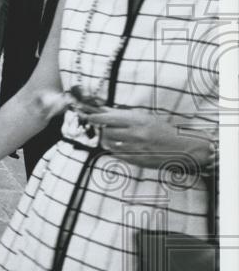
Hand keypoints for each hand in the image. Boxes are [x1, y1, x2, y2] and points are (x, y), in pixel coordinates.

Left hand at [83, 107, 215, 169]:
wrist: (182, 148)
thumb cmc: (162, 131)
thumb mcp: (145, 118)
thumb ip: (124, 116)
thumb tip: (103, 110)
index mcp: (138, 122)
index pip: (109, 118)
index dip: (96, 118)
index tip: (89, 116)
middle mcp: (136, 135)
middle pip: (106, 132)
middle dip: (104, 130)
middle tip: (107, 128)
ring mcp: (135, 149)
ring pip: (110, 144)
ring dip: (109, 141)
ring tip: (117, 138)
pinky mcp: (136, 161)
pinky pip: (117, 155)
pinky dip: (116, 150)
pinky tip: (123, 147)